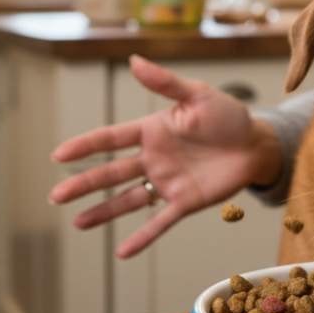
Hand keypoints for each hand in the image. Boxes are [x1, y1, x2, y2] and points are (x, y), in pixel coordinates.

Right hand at [48, 55, 280, 257]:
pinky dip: (141, 237)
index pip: (111, 139)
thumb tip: (135, 60)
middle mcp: (154, 158)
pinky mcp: (185, 201)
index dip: (85, 146)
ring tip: (77, 223)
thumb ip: (165, 83)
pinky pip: (159, 222)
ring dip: (103, 212)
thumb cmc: (229, 116)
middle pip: (112, 173)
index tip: (59, 154)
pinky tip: (121, 252)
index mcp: (153, 131)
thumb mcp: (198, 94)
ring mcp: (167, 182)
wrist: (257, 144)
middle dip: (84, 184)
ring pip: (128, 200)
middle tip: (56, 196)